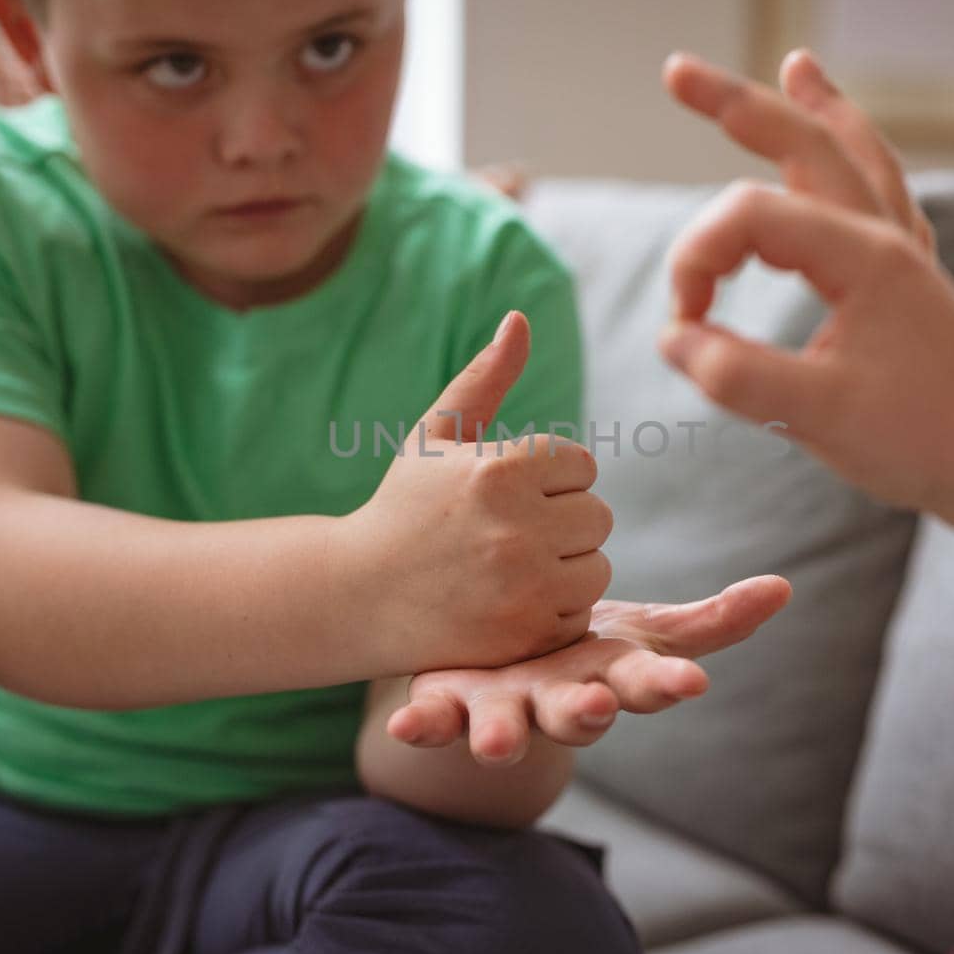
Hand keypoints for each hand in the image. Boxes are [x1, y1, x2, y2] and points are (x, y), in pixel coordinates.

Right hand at [349, 311, 612, 673]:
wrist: (356, 597)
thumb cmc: (402, 508)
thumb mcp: (435, 437)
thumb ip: (484, 378)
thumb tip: (520, 318)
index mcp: (499, 470)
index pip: (580, 465)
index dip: (549, 480)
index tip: (508, 496)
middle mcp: (515, 526)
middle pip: (597, 516)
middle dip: (562, 523)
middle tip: (511, 535)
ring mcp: (521, 586)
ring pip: (596, 567)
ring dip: (565, 569)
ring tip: (512, 569)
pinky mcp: (524, 634)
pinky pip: (579, 613)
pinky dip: (554, 611)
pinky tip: (509, 604)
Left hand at [386, 574, 791, 765]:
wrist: (498, 664)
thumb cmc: (582, 651)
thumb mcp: (644, 634)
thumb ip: (710, 623)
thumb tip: (784, 588)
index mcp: (607, 677)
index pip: (643, 684)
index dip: (662, 688)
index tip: (690, 688)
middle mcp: (556, 701)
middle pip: (576, 715)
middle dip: (584, 715)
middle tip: (593, 707)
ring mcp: (503, 707)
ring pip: (507, 725)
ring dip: (504, 734)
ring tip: (497, 740)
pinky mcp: (449, 704)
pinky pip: (435, 720)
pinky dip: (424, 725)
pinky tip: (408, 724)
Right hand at [655, 49, 953, 537]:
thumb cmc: (925, 442)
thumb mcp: (817, 418)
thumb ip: (734, 375)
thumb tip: (674, 338)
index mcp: (862, 257)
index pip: (746, 216)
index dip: (694, 261)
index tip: (682, 330)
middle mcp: (885, 239)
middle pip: (804, 144)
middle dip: (737, 104)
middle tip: (674, 72)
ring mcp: (906, 256)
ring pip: (857, 157)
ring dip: (820, 110)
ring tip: (798, 64)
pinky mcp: (915, 284)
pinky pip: (887, 195)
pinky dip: (863, 158)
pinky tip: (856, 155)